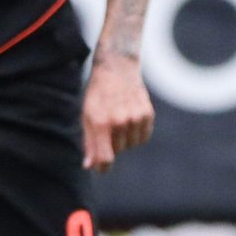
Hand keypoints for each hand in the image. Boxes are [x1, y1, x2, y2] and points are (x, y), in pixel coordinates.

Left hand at [81, 52, 153, 170]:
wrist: (117, 68)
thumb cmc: (97, 95)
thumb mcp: (87, 116)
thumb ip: (89, 142)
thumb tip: (89, 166)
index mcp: (101, 123)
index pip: (105, 158)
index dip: (102, 167)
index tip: (101, 167)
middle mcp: (119, 121)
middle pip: (118, 151)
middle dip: (111, 144)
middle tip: (107, 126)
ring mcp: (135, 118)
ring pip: (131, 145)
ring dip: (125, 138)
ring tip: (119, 119)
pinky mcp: (147, 114)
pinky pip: (143, 137)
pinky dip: (136, 132)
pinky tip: (130, 118)